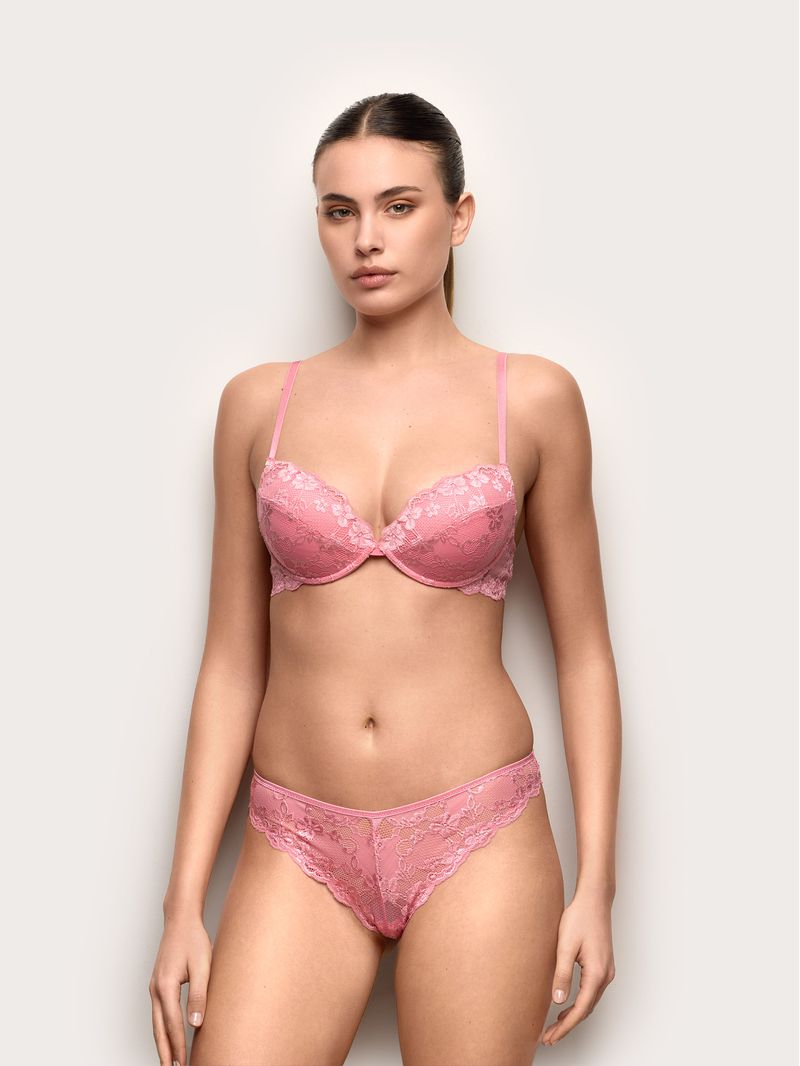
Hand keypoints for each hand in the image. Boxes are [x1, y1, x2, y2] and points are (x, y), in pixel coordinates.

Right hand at [149, 912, 211, 1065]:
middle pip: (158, 1030)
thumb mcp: (202, 966)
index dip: (179, 1047)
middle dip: (165, 1052)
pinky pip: (158, 1014)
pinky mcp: (157, 985)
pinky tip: (168, 1036)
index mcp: (166, 987)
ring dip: (162, 1043)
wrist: (180, 920)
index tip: (184, 1064)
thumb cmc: (193, 940)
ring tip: (170, 1061)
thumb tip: (195, 1024)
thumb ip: (199, 995)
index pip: (173, 1025)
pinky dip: (162, 1029)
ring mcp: (154, 988)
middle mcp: (155, 990)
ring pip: (156, 1023)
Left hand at [541, 890, 615, 1046]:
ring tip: (554, 1026)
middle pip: (586, 1010)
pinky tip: (567, 1005)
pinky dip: (579, 1003)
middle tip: (549, 1036)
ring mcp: (606, 972)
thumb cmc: (579, 919)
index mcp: (596, 974)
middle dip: (567, 1025)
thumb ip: (562, 974)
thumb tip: (557, 1000)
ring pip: (590, 1002)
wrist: (594, 901)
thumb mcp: (565, 946)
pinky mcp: (602, 966)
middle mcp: (605, 976)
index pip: (580, 1009)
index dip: (565, 1026)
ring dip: (573, 1015)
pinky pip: (591, 992)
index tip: (551, 1036)